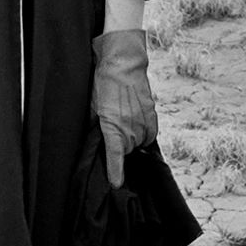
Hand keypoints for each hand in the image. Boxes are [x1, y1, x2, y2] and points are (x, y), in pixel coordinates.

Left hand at [92, 28, 156, 187]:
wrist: (124, 61)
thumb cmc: (103, 81)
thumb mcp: (92, 105)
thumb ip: (97, 125)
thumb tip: (98, 137)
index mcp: (112, 126)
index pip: (115, 156)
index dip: (116, 172)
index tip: (116, 184)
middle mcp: (130, 127)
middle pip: (127, 149)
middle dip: (120, 145)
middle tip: (113, 128)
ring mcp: (143, 121)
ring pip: (138, 142)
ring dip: (132, 138)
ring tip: (124, 120)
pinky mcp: (152, 114)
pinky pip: (150, 134)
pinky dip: (144, 133)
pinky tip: (137, 124)